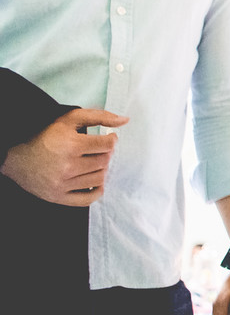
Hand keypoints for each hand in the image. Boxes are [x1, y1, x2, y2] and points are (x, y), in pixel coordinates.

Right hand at [0, 108, 128, 204]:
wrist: (18, 159)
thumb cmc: (47, 137)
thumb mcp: (69, 119)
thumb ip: (100, 116)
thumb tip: (125, 120)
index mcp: (71, 145)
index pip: (108, 145)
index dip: (112, 140)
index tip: (108, 139)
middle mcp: (67, 166)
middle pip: (104, 162)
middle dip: (106, 155)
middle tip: (99, 150)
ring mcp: (63, 183)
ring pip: (99, 179)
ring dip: (101, 170)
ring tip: (93, 163)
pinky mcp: (59, 197)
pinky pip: (89, 199)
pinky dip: (96, 191)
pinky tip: (93, 181)